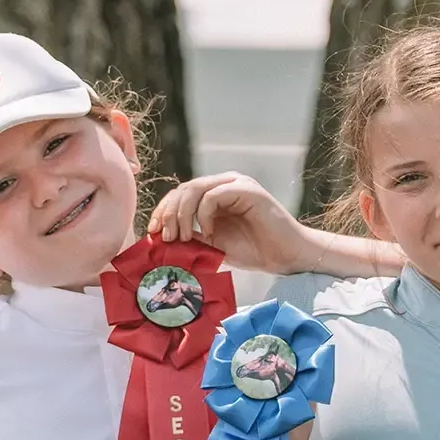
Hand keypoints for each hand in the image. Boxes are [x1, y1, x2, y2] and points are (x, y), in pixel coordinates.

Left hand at [147, 173, 308, 272]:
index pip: (180, 193)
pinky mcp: (247, 190)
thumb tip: (161, 235)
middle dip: (169, 214)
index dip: (163, 211)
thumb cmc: (254, 251)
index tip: (153, 232)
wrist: (287, 256)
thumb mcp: (213, 244)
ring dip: (182, 215)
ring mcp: (237, 183)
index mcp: (216, 193)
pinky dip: (203, 215)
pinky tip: (207, 233)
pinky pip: (213, 196)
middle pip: (183, 189)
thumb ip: (192, 234)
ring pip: (194, 189)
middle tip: (167, 238)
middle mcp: (225, 183)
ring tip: (184, 238)